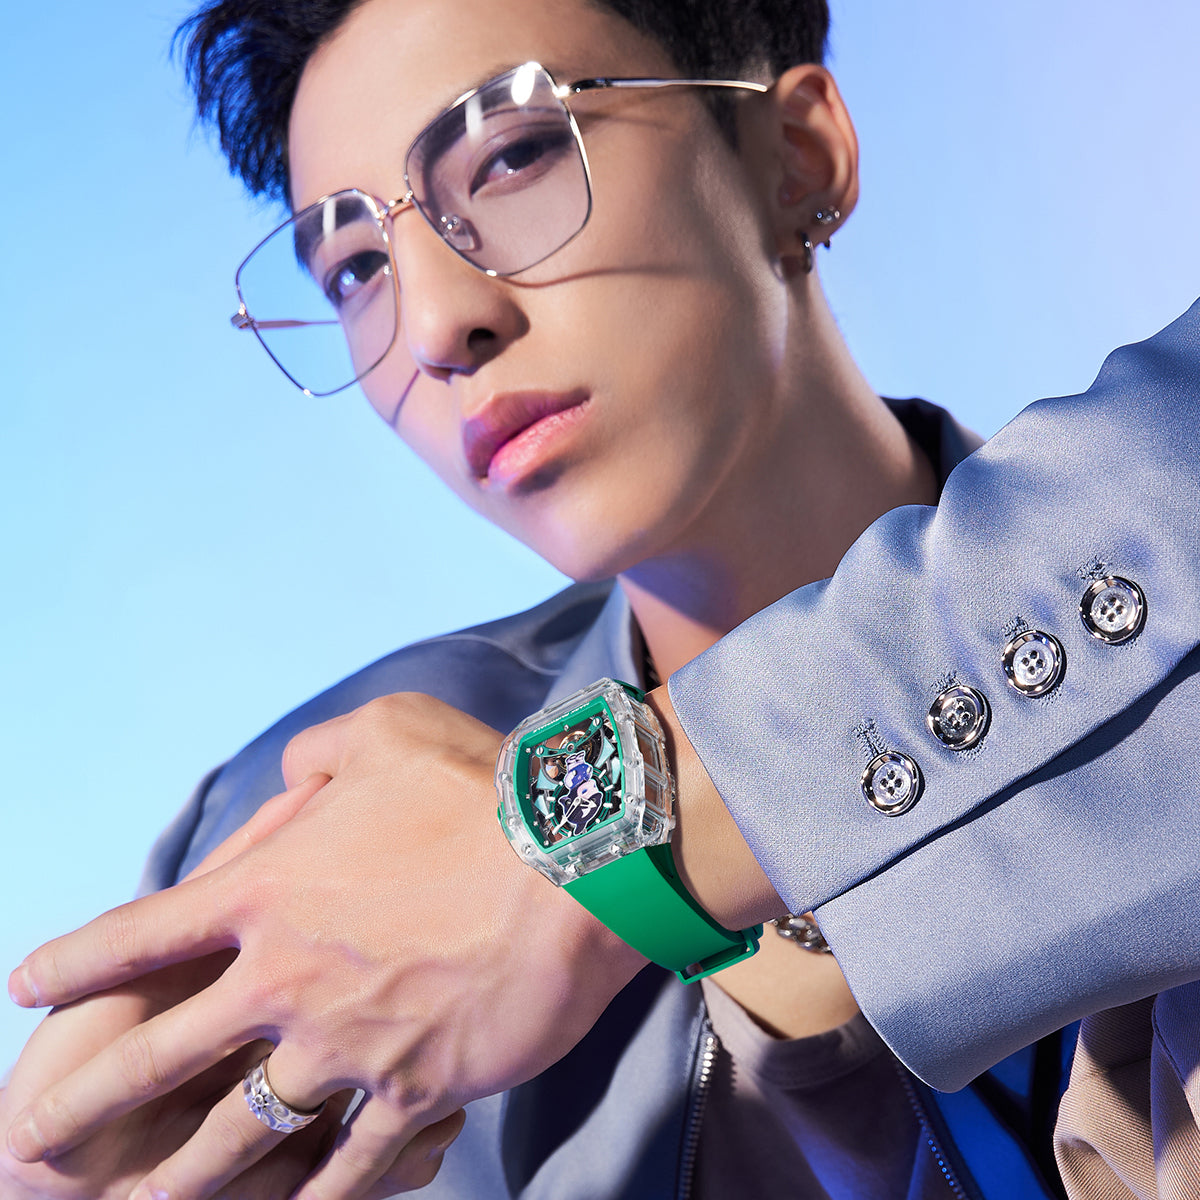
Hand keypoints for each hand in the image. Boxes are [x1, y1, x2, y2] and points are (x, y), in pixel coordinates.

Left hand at [6, 694, 645, 1199]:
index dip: (75, 961)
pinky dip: (318, 1197)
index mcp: (267, 891)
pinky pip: (350, 1163)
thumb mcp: (387, 732)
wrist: (573, 872)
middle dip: (91, 1100)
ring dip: (189, 1177)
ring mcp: (343, 1045)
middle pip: (161, 1054)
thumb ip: (318, 753)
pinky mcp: (411, 1090)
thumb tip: (289, 771)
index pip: (142, 933)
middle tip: (35, 1141)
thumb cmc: (479, 791)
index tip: (27, 987)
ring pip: (241, 1132)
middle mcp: (284, 979)